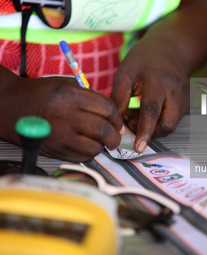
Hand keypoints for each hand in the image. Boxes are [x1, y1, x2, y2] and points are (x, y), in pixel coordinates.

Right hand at [1, 74, 123, 161]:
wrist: (12, 106)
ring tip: (101, 141)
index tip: (118, 121)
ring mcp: (59, 135)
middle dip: (115, 135)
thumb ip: (91, 97)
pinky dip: (90, 153)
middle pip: (103, 130)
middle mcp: (64, 116)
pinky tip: (87, 145)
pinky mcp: (54, 150)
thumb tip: (113, 114)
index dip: (117, 117)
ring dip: (103, 146)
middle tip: (115, 136)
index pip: (107, 108)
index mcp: (69, 95)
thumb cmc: (42, 94)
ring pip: (94, 148)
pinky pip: (82, 157)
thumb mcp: (67, 85)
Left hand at [111, 40, 189, 152]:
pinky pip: (173, 119)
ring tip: (136, 113)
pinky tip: (147, 110)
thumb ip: (118, 99)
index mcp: (159, 81)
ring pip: (171, 124)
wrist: (169, 49)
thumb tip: (116, 126)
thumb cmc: (143, 60)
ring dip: (153, 126)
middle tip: (131, 123)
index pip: (152, 111)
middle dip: (151, 132)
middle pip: (168, 124)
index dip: (145, 131)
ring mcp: (185, 97)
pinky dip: (159, 121)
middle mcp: (177, 91)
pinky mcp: (187, 102)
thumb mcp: (125, 73)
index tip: (138, 148)